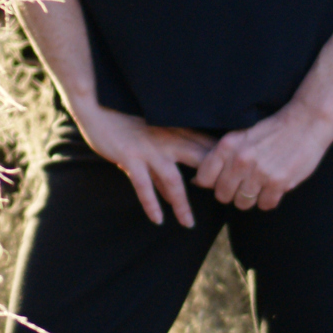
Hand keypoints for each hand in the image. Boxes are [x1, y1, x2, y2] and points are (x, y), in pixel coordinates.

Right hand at [72, 103, 214, 226]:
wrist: (98, 108)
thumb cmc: (126, 122)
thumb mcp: (153, 136)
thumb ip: (167, 160)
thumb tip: (177, 190)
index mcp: (176, 131)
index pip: (207, 147)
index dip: (223, 164)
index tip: (235, 180)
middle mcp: (167, 140)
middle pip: (198, 162)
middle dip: (213, 184)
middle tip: (223, 204)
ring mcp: (149, 150)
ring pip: (173, 180)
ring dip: (182, 204)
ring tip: (188, 224)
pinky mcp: (130, 157)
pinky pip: (143, 185)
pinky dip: (151, 203)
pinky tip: (158, 219)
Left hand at [192, 101, 332, 211]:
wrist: (306, 122)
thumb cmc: (272, 130)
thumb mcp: (241, 136)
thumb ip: (220, 157)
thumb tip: (196, 182)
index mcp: (228, 145)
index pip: (204, 179)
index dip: (213, 182)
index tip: (224, 179)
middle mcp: (241, 160)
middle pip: (222, 196)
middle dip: (232, 193)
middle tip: (245, 182)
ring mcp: (260, 173)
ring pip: (243, 203)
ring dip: (251, 198)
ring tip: (261, 183)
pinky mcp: (279, 183)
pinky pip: (265, 205)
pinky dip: (269, 199)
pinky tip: (274, 186)